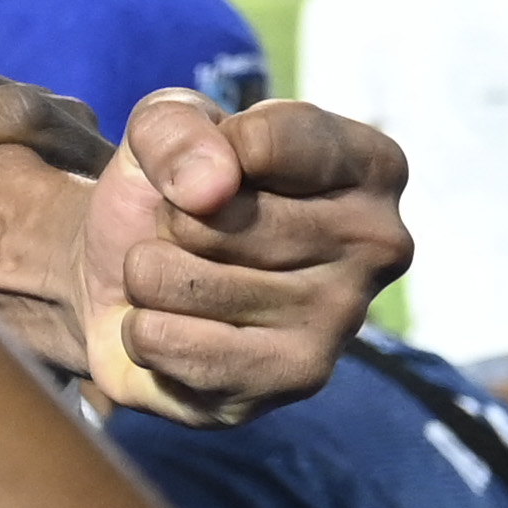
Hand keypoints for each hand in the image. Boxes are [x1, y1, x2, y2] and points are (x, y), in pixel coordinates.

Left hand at [76, 96, 413, 426]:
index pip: (263, 141)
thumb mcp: (163, 125)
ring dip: (151, 276)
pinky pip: (162, 342)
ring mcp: (341, 321)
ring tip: (185, 280)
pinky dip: (142, 331)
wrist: (128, 276)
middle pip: (214, 220)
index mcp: (370, 167)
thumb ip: (176, 127)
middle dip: (170, 221)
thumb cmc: (172, 189)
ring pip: (176, 281)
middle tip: (192, 233)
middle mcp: (379, 245)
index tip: (215, 164)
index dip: (204, 149)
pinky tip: (182, 328)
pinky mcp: (288, 383)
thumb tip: (209, 190)